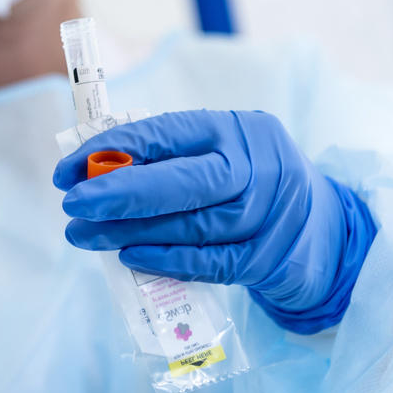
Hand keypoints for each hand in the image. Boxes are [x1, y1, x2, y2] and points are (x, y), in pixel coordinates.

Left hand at [54, 110, 376, 332]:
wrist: (322, 229)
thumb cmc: (249, 182)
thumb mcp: (220, 153)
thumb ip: (169, 157)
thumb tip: (94, 170)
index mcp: (238, 130)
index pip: (169, 132)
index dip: (115, 149)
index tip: (70, 168)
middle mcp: (259, 168)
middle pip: (184, 181)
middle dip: (120, 193)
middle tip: (71, 204)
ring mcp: (268, 217)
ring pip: (189, 226)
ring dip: (128, 232)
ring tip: (83, 234)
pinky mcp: (267, 260)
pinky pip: (207, 263)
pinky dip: (164, 260)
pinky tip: (127, 256)